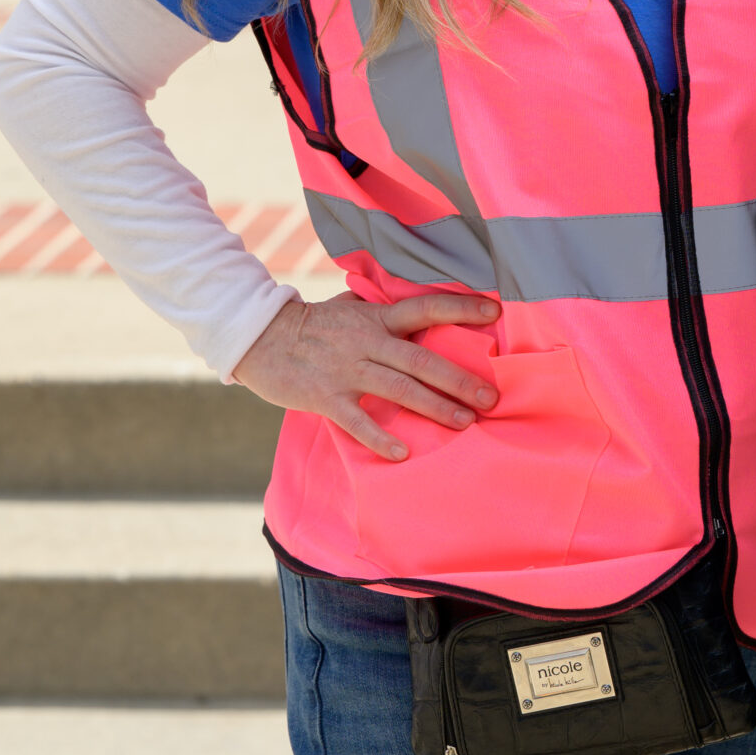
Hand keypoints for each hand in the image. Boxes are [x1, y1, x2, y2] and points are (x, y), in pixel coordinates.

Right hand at [233, 287, 501, 460]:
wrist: (260, 339)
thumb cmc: (310, 324)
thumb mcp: (348, 307)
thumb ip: (376, 307)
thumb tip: (400, 301)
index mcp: (376, 318)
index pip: (425, 308)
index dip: (460, 308)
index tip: (494, 312)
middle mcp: (368, 342)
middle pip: (422, 359)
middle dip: (459, 379)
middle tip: (491, 398)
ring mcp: (347, 370)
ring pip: (399, 389)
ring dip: (435, 407)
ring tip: (465, 423)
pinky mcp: (326, 397)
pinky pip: (358, 420)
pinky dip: (381, 437)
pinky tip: (403, 453)